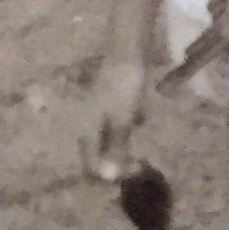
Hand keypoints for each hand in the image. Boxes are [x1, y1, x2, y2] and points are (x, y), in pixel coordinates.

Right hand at [81, 55, 148, 182]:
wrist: (128, 52)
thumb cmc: (123, 87)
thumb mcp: (122, 120)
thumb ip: (116, 148)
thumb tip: (108, 177)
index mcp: (87, 133)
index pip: (93, 167)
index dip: (113, 174)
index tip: (135, 170)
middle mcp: (88, 127)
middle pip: (100, 155)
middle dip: (119, 161)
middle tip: (140, 161)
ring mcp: (99, 115)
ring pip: (110, 140)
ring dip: (124, 146)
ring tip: (141, 144)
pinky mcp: (110, 104)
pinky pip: (118, 125)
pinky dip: (129, 127)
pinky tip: (141, 119)